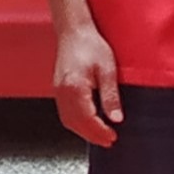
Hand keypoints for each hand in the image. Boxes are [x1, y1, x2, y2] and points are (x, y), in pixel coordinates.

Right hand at [53, 17, 123, 147]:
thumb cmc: (90, 45)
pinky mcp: (59, 89)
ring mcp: (58, 91)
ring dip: (83, 131)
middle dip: (92, 136)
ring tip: (99, 136)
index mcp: (74, 88)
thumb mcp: (108, 70)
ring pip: (68, 121)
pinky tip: (87, 123)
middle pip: (75, 124)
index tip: (113, 137)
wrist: (73, 31)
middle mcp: (63, 92)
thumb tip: (116, 118)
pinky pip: (64, 113)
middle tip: (108, 142)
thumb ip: (110, 96)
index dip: (100, 131)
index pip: (87, 119)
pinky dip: (76, 123)